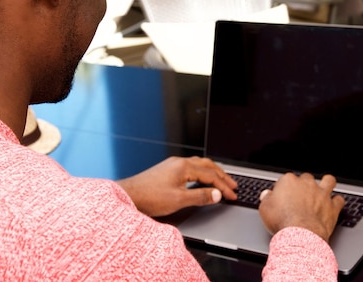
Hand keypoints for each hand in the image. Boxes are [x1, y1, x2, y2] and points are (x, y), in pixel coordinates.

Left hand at [117, 156, 237, 216]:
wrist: (129, 195)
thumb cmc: (149, 197)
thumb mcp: (178, 200)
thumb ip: (200, 196)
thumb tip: (216, 194)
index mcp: (184, 167)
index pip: (211, 175)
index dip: (224, 186)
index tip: (232, 195)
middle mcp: (179, 162)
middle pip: (207, 165)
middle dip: (222, 175)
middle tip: (233, 185)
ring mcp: (172, 165)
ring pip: (199, 164)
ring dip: (212, 172)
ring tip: (221, 180)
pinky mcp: (167, 170)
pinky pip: (191, 167)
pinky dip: (202, 172)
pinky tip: (201, 179)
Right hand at [258, 173, 343, 242]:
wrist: (300, 235)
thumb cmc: (282, 221)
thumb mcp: (265, 209)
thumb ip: (266, 199)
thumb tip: (266, 195)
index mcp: (288, 181)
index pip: (287, 179)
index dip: (285, 188)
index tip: (283, 196)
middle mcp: (306, 184)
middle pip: (307, 178)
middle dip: (305, 185)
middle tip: (301, 195)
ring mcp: (321, 194)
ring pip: (328, 181)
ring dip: (326, 184)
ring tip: (324, 188)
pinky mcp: (332, 206)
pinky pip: (339, 199)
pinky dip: (337, 202)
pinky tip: (334, 204)